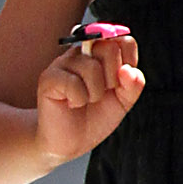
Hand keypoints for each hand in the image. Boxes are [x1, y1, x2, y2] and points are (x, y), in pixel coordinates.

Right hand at [36, 31, 143, 163]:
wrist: (71, 142)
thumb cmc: (96, 116)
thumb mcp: (123, 101)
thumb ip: (133, 85)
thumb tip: (128, 70)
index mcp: (102, 53)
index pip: (125, 41)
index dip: (129, 63)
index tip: (120, 82)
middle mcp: (82, 52)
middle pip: (108, 48)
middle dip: (112, 79)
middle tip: (101, 93)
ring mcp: (64, 62)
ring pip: (92, 68)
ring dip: (94, 94)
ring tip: (85, 101)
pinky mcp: (49, 77)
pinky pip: (73, 83)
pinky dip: (78, 100)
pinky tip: (72, 103)